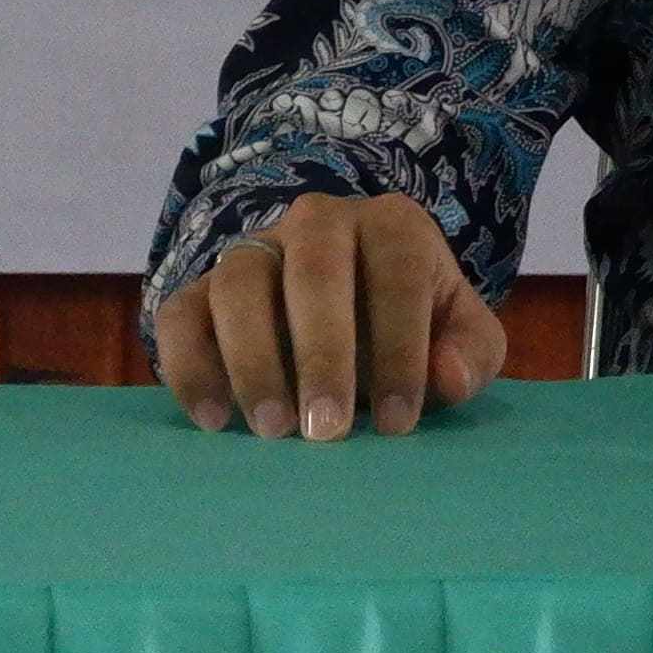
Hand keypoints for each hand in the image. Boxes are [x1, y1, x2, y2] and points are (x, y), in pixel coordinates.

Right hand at [157, 194, 505, 438]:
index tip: (400, 422)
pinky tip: (214, 420)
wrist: (356, 315)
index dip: (399, 346)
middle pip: (313, 269)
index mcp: (391, 225)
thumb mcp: (460, 336)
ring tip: (273, 429)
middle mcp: (318, 222)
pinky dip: (189, 365)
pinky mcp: (202, 288)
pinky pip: (180, 314)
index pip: (398, 270)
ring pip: (239, 283)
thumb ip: (471, 352)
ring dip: (253, 358)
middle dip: (321, 352)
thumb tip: (448, 376)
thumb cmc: (415, 329)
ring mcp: (254, 251)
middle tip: (327, 430)